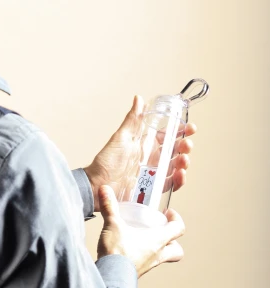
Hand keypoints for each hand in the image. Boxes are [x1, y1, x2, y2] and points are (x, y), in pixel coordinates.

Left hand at [84, 95, 196, 211]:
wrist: (97, 184)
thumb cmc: (107, 161)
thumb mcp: (121, 137)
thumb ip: (133, 120)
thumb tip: (139, 98)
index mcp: (145, 145)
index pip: (167, 136)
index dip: (180, 132)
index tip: (190, 128)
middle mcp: (151, 159)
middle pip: (174, 152)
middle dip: (184, 147)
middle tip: (187, 144)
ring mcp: (153, 174)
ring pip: (174, 167)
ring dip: (183, 162)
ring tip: (183, 160)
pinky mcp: (152, 189)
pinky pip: (169, 184)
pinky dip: (177, 180)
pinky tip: (180, 174)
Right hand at [97, 185, 184, 277]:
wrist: (111, 276)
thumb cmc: (118, 252)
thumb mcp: (113, 224)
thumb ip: (109, 206)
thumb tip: (105, 189)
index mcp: (157, 240)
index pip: (178, 229)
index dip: (177, 220)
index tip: (168, 213)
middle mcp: (158, 254)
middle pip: (177, 250)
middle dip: (174, 240)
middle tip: (163, 230)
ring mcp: (149, 264)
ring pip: (165, 258)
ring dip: (161, 250)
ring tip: (148, 241)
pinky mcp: (139, 271)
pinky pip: (149, 264)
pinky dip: (146, 257)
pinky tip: (133, 250)